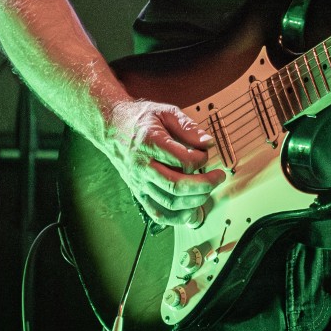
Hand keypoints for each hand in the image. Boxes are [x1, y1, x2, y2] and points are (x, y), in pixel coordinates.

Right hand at [102, 99, 226, 226]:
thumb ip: (188, 127)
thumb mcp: (166, 112)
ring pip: (170, 202)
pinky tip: (191, 210)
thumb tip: (208, 142)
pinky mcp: (138, 193)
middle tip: (218, 177)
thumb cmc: (140, 119)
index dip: (201, 159)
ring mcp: (139, 182)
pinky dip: (177, 218)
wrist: (112, 127)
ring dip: (195, 200)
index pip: (183, 160)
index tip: (206, 154)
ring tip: (208, 190)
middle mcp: (142, 166)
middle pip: (177, 185)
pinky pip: (158, 214)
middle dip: (204, 184)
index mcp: (150, 143)